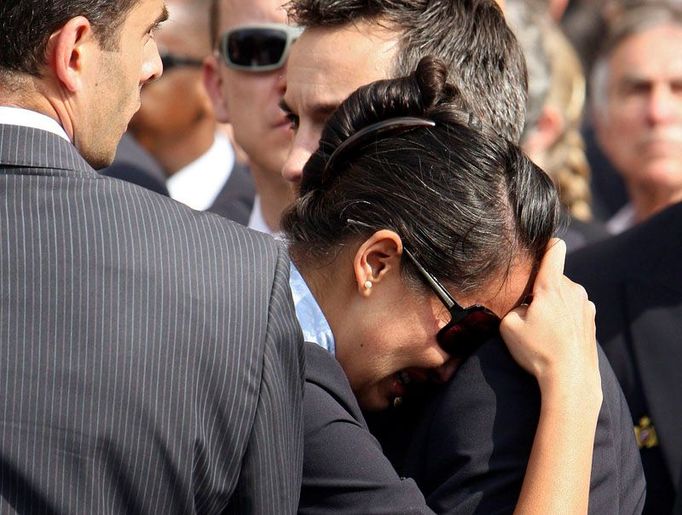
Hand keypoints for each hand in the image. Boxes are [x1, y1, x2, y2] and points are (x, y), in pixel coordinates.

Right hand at [500, 239, 600, 403]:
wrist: (571, 379)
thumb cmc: (539, 352)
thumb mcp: (508, 326)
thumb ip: (511, 306)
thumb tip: (521, 303)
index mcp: (552, 286)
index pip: (554, 249)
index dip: (545, 244)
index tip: (537, 246)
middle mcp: (573, 290)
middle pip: (552, 278)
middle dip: (539, 289)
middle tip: (527, 311)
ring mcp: (585, 305)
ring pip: (563, 294)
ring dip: (552, 303)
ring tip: (542, 328)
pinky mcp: (591, 319)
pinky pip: (573, 309)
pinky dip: (563, 316)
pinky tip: (556, 336)